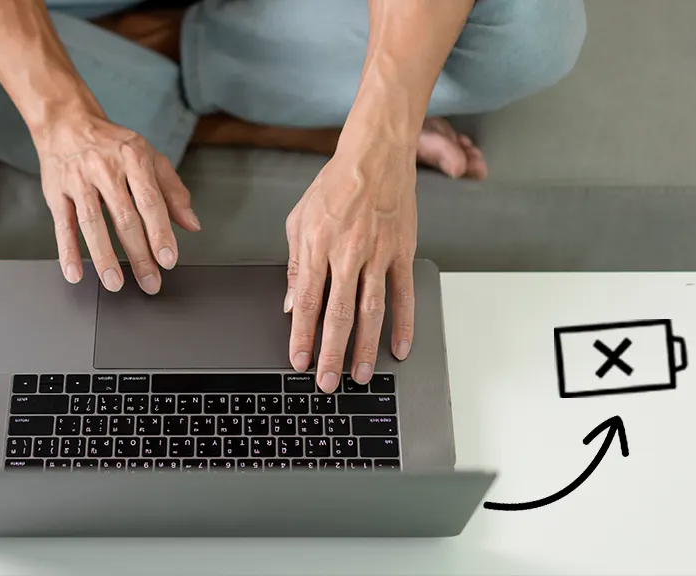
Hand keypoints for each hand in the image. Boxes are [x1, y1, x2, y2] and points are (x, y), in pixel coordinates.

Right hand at [36, 109, 200, 293]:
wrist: (67, 122)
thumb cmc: (112, 145)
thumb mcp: (149, 157)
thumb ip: (173, 191)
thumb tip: (192, 224)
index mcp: (133, 159)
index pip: (150, 201)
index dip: (160, 232)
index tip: (168, 259)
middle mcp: (105, 169)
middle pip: (124, 217)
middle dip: (138, 254)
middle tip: (149, 281)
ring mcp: (78, 180)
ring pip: (92, 223)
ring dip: (104, 256)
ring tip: (114, 283)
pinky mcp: (56, 192)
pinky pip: (63, 224)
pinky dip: (68, 251)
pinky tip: (75, 272)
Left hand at [284, 144, 417, 393]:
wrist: (374, 156)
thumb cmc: (333, 186)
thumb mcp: (299, 221)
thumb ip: (295, 266)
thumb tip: (292, 304)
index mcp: (317, 246)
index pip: (308, 301)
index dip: (302, 336)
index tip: (299, 361)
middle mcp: (348, 253)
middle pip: (338, 314)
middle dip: (331, 353)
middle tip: (328, 382)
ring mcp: (378, 254)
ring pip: (371, 311)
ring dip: (365, 347)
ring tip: (359, 375)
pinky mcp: (402, 252)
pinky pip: (403, 294)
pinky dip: (403, 324)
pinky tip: (399, 348)